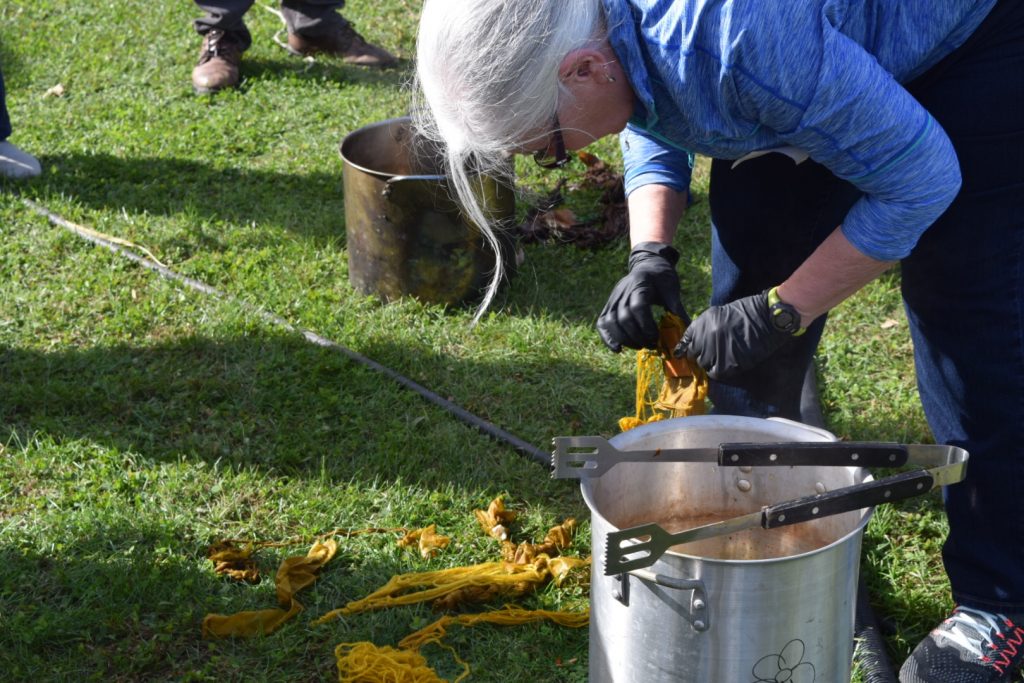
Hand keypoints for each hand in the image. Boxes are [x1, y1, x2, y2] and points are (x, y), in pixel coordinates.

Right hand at [596, 242, 689, 351]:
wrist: (648, 264)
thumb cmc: (662, 278)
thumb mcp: (672, 290)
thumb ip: (677, 310)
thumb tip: (687, 331)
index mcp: (640, 284)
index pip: (638, 307)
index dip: (646, 326)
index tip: (657, 338)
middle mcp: (622, 291)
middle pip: (623, 317)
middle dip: (637, 336)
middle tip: (651, 345)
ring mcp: (613, 298)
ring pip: (610, 321)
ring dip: (624, 339)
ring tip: (638, 346)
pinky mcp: (608, 305)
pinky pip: (602, 323)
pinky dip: (608, 337)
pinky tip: (618, 348)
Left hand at [674, 290, 796, 380]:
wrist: (766, 317)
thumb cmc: (746, 312)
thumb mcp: (718, 314)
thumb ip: (703, 327)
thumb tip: (689, 344)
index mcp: (701, 324)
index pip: (685, 343)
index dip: (690, 348)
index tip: (688, 353)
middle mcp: (704, 339)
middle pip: (694, 356)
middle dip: (702, 355)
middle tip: (714, 353)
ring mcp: (714, 352)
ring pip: (704, 365)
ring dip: (712, 363)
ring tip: (724, 357)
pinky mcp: (727, 364)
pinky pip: (716, 373)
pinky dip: (720, 371)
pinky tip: (729, 363)